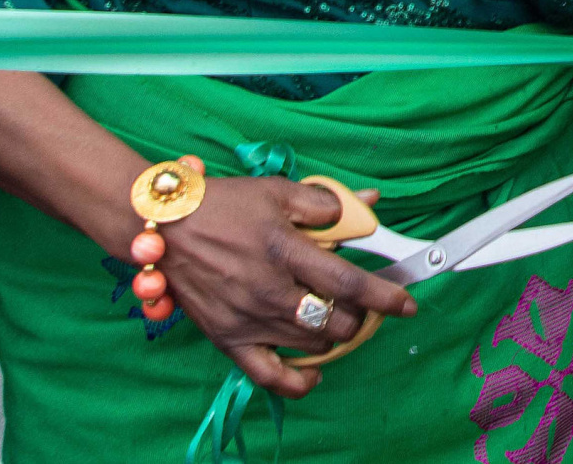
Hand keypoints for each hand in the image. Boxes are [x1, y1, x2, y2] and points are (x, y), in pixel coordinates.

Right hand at [154, 171, 417, 398]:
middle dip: (359, 314)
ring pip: (313, 346)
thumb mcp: (278, 192)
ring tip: (334, 317)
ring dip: (334, 335)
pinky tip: (314, 372)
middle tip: (358, 302)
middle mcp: (269, 291)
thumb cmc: (225, 205)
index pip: (348, 282)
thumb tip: (369, 204)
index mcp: (285, 251)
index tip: (407, 305)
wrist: (166, 228)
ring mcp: (248, 319)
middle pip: (335, 321)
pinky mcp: (228, 340)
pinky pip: (269, 376)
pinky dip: (298, 381)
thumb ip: (326, 202)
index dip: (384, 297)